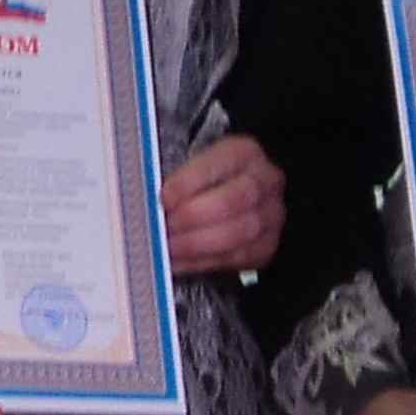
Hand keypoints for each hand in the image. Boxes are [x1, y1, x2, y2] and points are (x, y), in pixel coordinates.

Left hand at [162, 133, 284, 276]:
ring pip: (238, 234)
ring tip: (167, 247)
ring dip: (196, 244)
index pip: (219, 163)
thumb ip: (174, 180)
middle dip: (193, 217)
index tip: (163, 198)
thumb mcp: (194, 166)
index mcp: (244, 153)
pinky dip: (202, 262)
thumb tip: (145, 198)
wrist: (231, 195)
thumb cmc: (205, 180)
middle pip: (234, 200)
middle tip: (163, 227)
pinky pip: (236, 258)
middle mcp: (264, 181)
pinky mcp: (266, 245)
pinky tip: (178, 261)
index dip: (189, 182)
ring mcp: (270, 215)